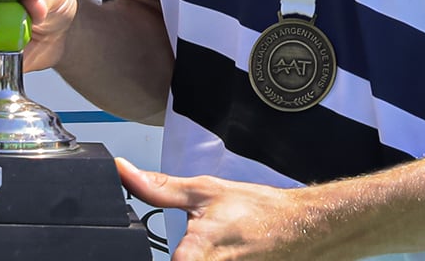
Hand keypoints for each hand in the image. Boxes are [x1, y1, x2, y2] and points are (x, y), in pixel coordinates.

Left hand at [118, 159, 338, 260]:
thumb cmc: (255, 209)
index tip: (127, 251)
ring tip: (202, 248)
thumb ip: (158, 188)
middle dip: (179, 255)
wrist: (301, 226)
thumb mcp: (204, 192)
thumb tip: (122, 171)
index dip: (137, 256)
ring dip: (190, 259)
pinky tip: (210, 254)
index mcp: (193, 256)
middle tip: (186, 241)